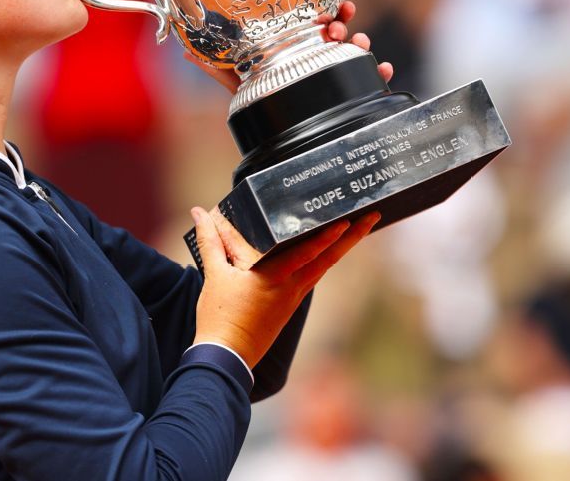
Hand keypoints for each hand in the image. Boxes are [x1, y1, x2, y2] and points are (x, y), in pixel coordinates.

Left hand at [183, 0, 393, 93]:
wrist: (275, 135)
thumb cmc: (261, 101)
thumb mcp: (239, 83)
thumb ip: (218, 68)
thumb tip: (188, 52)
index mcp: (298, 46)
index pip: (315, 22)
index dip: (327, 11)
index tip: (334, 8)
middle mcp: (319, 56)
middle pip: (338, 32)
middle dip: (343, 26)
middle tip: (339, 30)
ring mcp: (335, 73)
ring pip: (356, 52)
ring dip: (362, 43)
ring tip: (360, 44)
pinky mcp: (348, 92)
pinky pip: (370, 80)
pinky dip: (379, 73)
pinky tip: (383, 69)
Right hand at [190, 207, 381, 367]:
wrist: (226, 356)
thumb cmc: (220, 316)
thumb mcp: (214, 274)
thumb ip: (210, 240)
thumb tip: (198, 212)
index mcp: (274, 276)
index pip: (308, 250)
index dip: (329, 234)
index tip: (349, 218)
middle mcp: (291, 287)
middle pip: (328, 257)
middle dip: (351, 237)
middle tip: (371, 216)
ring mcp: (292, 298)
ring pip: (323, 268)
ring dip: (340, 248)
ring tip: (355, 231)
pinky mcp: (288, 307)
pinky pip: (311, 279)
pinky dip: (322, 263)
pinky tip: (324, 256)